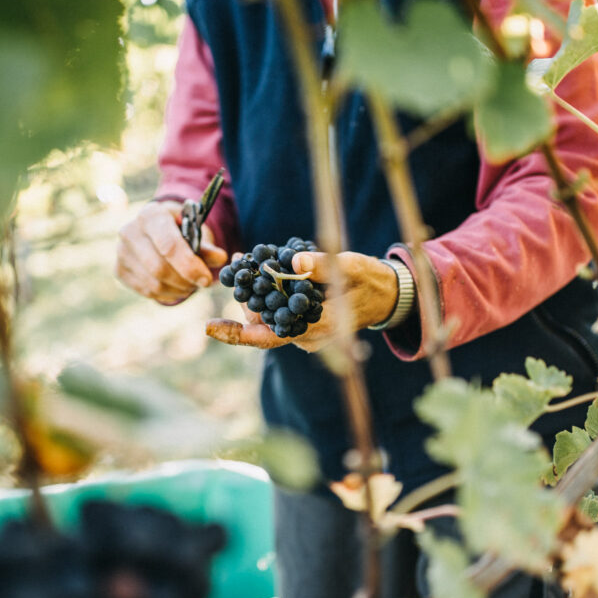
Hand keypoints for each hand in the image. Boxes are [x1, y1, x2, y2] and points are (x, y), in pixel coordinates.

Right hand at [115, 200, 227, 304]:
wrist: (156, 230)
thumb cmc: (179, 229)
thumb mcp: (195, 232)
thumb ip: (207, 247)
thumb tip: (221, 258)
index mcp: (151, 214)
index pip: (168, 244)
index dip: (189, 265)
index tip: (206, 279)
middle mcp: (130, 230)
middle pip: (159, 267)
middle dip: (184, 280)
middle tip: (201, 284)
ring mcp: (121, 251)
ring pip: (153, 283)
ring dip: (178, 289)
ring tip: (190, 285)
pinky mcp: (119, 269)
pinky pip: (146, 291)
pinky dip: (167, 294)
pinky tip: (177, 287)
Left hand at [206, 251, 398, 351]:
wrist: (387, 295)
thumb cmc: (371, 281)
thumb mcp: (351, 267)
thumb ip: (323, 266)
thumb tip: (294, 261)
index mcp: (318, 329)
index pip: (270, 336)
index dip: (239, 334)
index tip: (210, 328)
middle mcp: (307, 337)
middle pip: (262, 323)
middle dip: (246, 297)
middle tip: (236, 264)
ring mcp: (305, 333)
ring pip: (268, 317)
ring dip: (255, 292)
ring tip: (243, 261)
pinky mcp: (304, 324)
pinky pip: (278, 312)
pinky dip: (267, 292)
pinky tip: (260, 269)